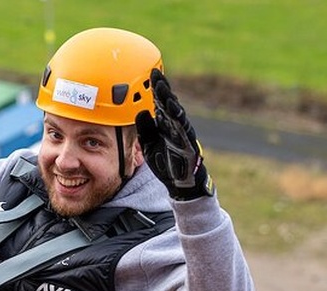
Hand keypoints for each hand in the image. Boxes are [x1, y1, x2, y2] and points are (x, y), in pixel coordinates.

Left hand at [135, 69, 214, 200]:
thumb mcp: (150, 144)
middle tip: (154, 74)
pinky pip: (181, 126)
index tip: (149, 74)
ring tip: (161, 87)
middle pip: (167, 103)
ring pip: (175, 112)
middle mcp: (174, 124)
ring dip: (168, 99)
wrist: (180, 181)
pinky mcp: (186, 141)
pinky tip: (171, 106)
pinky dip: (177, 116)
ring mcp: (181, 132)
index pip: (159, 103)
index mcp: (165, 124)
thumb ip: (146, 129)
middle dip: (162, 89)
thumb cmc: (166, 161)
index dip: (155, 89)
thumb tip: (140, 112)